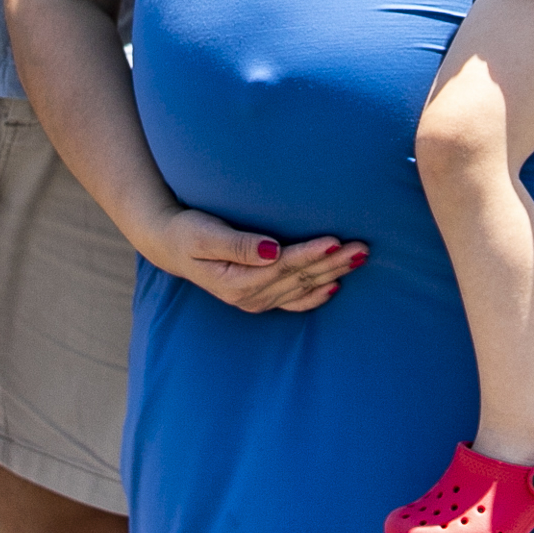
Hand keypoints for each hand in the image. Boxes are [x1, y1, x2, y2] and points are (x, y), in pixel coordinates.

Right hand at [146, 210, 365, 313]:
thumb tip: (272, 250)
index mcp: (238, 282)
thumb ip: (238, 244)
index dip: (310, 254)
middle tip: (362, 248)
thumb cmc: (187, 231)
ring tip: (359, 258)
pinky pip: (294, 301)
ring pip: (302, 287)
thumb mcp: (204, 234)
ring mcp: (256, 300)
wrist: (170, 246)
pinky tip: (335, 286)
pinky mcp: (260, 297)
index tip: (335, 241)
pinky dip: (315, 294)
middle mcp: (250, 297)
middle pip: (299, 279)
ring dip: (332, 273)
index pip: (284, 266)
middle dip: (332, 264)